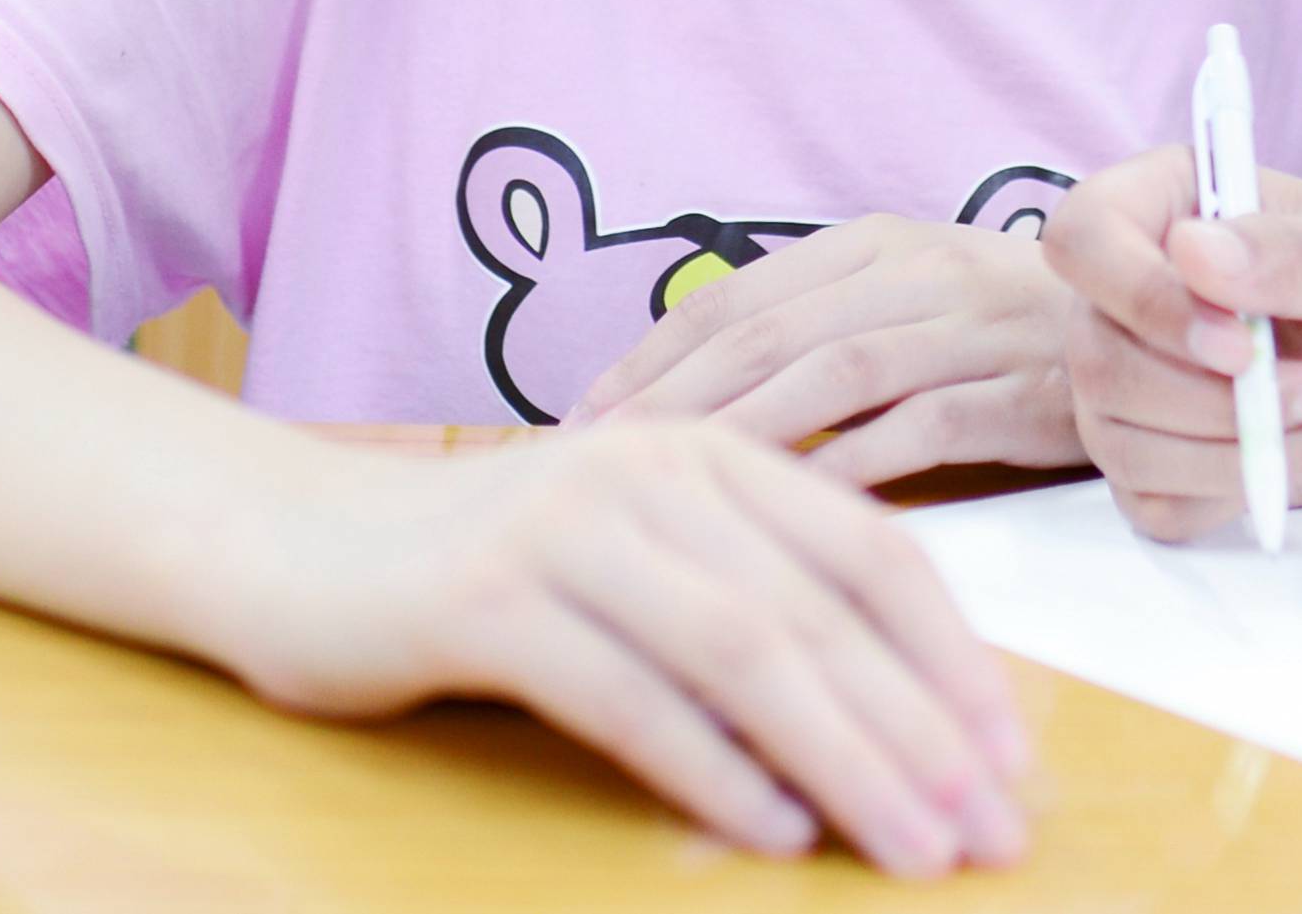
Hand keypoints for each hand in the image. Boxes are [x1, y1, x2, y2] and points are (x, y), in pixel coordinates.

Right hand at [220, 418, 1026, 876]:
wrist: (286, 542)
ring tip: (911, 848)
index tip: (1015, 759)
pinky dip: (710, 768)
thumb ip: (745, 605)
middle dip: (922, 732)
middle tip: (991, 834)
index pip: (871, 550)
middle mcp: (647, 471)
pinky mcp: (481, 600)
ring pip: (743, 650)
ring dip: (844, 761)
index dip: (953, 658)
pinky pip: (625, 692)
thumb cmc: (481, 573)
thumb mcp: (633, 561)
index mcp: (705, 453)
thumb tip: (897, 728)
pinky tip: (772, 831)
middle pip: (821, 612)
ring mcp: (561, 527)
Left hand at [577, 218, 1085, 484]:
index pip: (736, 296)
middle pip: (771, 334)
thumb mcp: (906, 297)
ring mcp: (974, 327)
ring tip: (671, 487)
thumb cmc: (1003, 326)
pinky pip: (923, 428)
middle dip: (674, 399)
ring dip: (745, 431)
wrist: (1161, 318)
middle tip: (598, 462)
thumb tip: (683, 379)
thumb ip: (814, 323)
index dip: (653, 355)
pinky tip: (790, 507)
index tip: (579, 416)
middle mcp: (918, 270)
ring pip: (835, 374)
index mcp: (874, 242)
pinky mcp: (1024, 389)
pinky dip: (853, 464)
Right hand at [1042, 147, 1301, 539]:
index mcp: (1166, 207)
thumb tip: (1192, 250)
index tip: (1238, 345)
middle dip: (1215, 400)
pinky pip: (1152, 502)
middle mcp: (1130, 294)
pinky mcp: (1157, 461)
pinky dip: (1230, 495)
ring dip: (1233, 452)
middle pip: (1098, 359)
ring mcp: (1133, 383)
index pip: (1082, 238)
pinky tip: (1301, 461)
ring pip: (1119, 441)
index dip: (1139, 297)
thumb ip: (1290, 255)